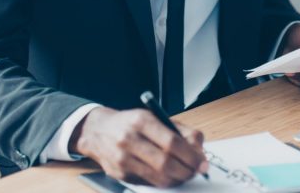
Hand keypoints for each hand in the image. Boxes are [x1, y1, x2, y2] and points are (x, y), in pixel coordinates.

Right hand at [70, 107, 208, 187]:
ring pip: (158, 176)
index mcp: (141, 121)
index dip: (191, 155)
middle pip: (165, 162)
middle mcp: (129, 139)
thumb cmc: (130, 124)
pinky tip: (169, 176)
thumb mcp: (154, 117)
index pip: (172, 142)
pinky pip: (148, 182)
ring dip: (177, 179)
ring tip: (185, 174)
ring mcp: (122, 158)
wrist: (98, 131)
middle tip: (196, 171)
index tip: (201, 162)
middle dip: (187, 170)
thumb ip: (180, 130)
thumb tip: (199, 149)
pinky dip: (163, 181)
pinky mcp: (119, 173)